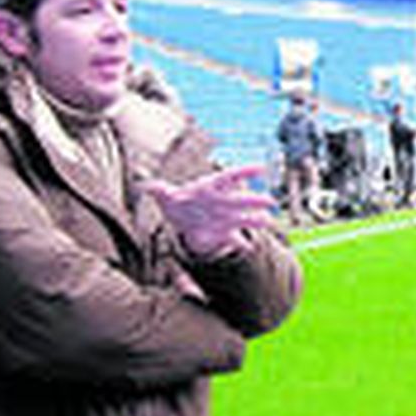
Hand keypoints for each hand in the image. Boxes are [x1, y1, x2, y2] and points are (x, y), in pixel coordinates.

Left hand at [141, 165, 276, 259]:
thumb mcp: (166, 197)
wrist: (183, 222)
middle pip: (242, 200)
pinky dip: (240, 244)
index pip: (230, 177)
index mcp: (212, 187)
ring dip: (256, 222)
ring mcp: (226, 219)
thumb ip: (159, 191)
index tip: (262, 168)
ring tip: (268, 223)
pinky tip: (247, 247)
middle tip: (270, 202)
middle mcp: (223, 202)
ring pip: (244, 220)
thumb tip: (145, 185)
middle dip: (255, 201)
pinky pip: (234, 240)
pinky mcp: (224, 235)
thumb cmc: (178, 202)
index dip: (245, 172)